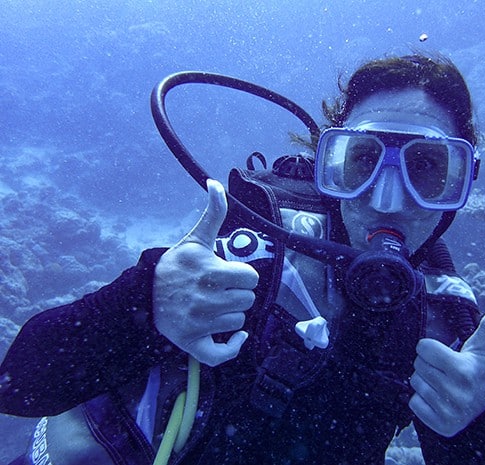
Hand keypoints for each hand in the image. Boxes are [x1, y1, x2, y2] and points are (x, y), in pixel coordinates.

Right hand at [153, 179, 258, 365]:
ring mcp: (197, 324)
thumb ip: (213, 213)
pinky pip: (223, 353)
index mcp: (209, 272)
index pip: (251, 278)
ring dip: (231, 315)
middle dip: (237, 294)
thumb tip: (216, 182)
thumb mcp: (195, 239)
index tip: (229, 274)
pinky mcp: (191, 343)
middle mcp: (204, 299)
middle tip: (220, 291)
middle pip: (247, 301)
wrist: (143, 295)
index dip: (243, 276)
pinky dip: (233, 346)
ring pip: (237, 322)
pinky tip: (235, 336)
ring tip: (213, 306)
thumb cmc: (176, 266)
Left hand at [408, 305, 484, 436]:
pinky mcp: (441, 426)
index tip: (445, 356)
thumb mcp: (481, 350)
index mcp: (464, 370)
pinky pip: (413, 403)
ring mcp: (450, 412)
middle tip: (444, 372)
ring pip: (415, 383)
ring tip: (441, 386)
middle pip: (418, 365)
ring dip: (424, 382)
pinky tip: (436, 401)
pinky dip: (421, 401)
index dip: (432, 349)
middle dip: (428, 365)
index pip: (423, 347)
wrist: (484, 412)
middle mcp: (457, 393)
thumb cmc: (477, 372)